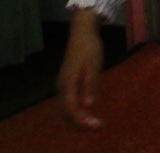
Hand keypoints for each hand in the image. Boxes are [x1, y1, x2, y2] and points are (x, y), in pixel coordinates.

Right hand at [58, 9, 104, 128]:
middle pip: (66, 113)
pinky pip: (68, 103)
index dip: (82, 122)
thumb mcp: (93, 65)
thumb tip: (87, 106)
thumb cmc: (89, 47)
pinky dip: (77, 111)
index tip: (96, 126)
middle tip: (98, 126)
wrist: (81, 32)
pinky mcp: (66, 83)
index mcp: (68, 83)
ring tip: (94, 121)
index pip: (71, 110)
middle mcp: (61, 87)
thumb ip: (90, 85)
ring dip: (78, 119)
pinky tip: (88, 111)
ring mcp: (62, 85)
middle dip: (80, 123)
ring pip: (66, 110)